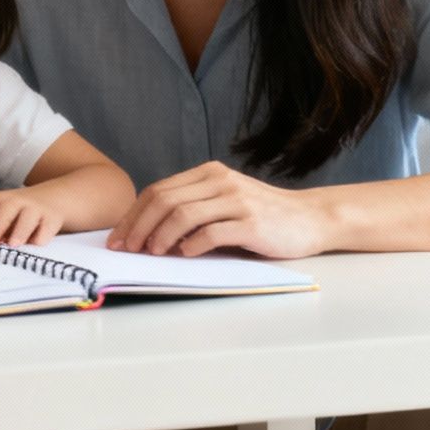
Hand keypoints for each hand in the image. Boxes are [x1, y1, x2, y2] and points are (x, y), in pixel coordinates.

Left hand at [0, 188, 63, 245]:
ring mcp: (35, 209)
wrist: (54, 198)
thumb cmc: (18, 211)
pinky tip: (35, 245)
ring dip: (19, 231)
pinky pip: (46, 229)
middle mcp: (16, 201)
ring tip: (13, 244)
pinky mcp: (52, 219)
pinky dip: (40, 237)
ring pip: (27, 218)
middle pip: (4, 210)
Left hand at [107, 162, 329, 259]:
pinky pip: (213, 232)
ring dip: (160, 236)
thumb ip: (194, 207)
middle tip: (125, 249)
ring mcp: (236, 200)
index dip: (134, 215)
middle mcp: (220, 181)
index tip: (118, 237)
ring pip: (183, 214)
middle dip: (138, 226)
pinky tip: (183, 255)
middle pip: (164, 200)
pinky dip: (192, 244)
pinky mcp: (251, 223)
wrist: (310, 218)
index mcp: (209, 174)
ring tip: (150, 253)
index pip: (159, 190)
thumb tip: (148, 232)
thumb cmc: (264, 215)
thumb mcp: (225, 201)